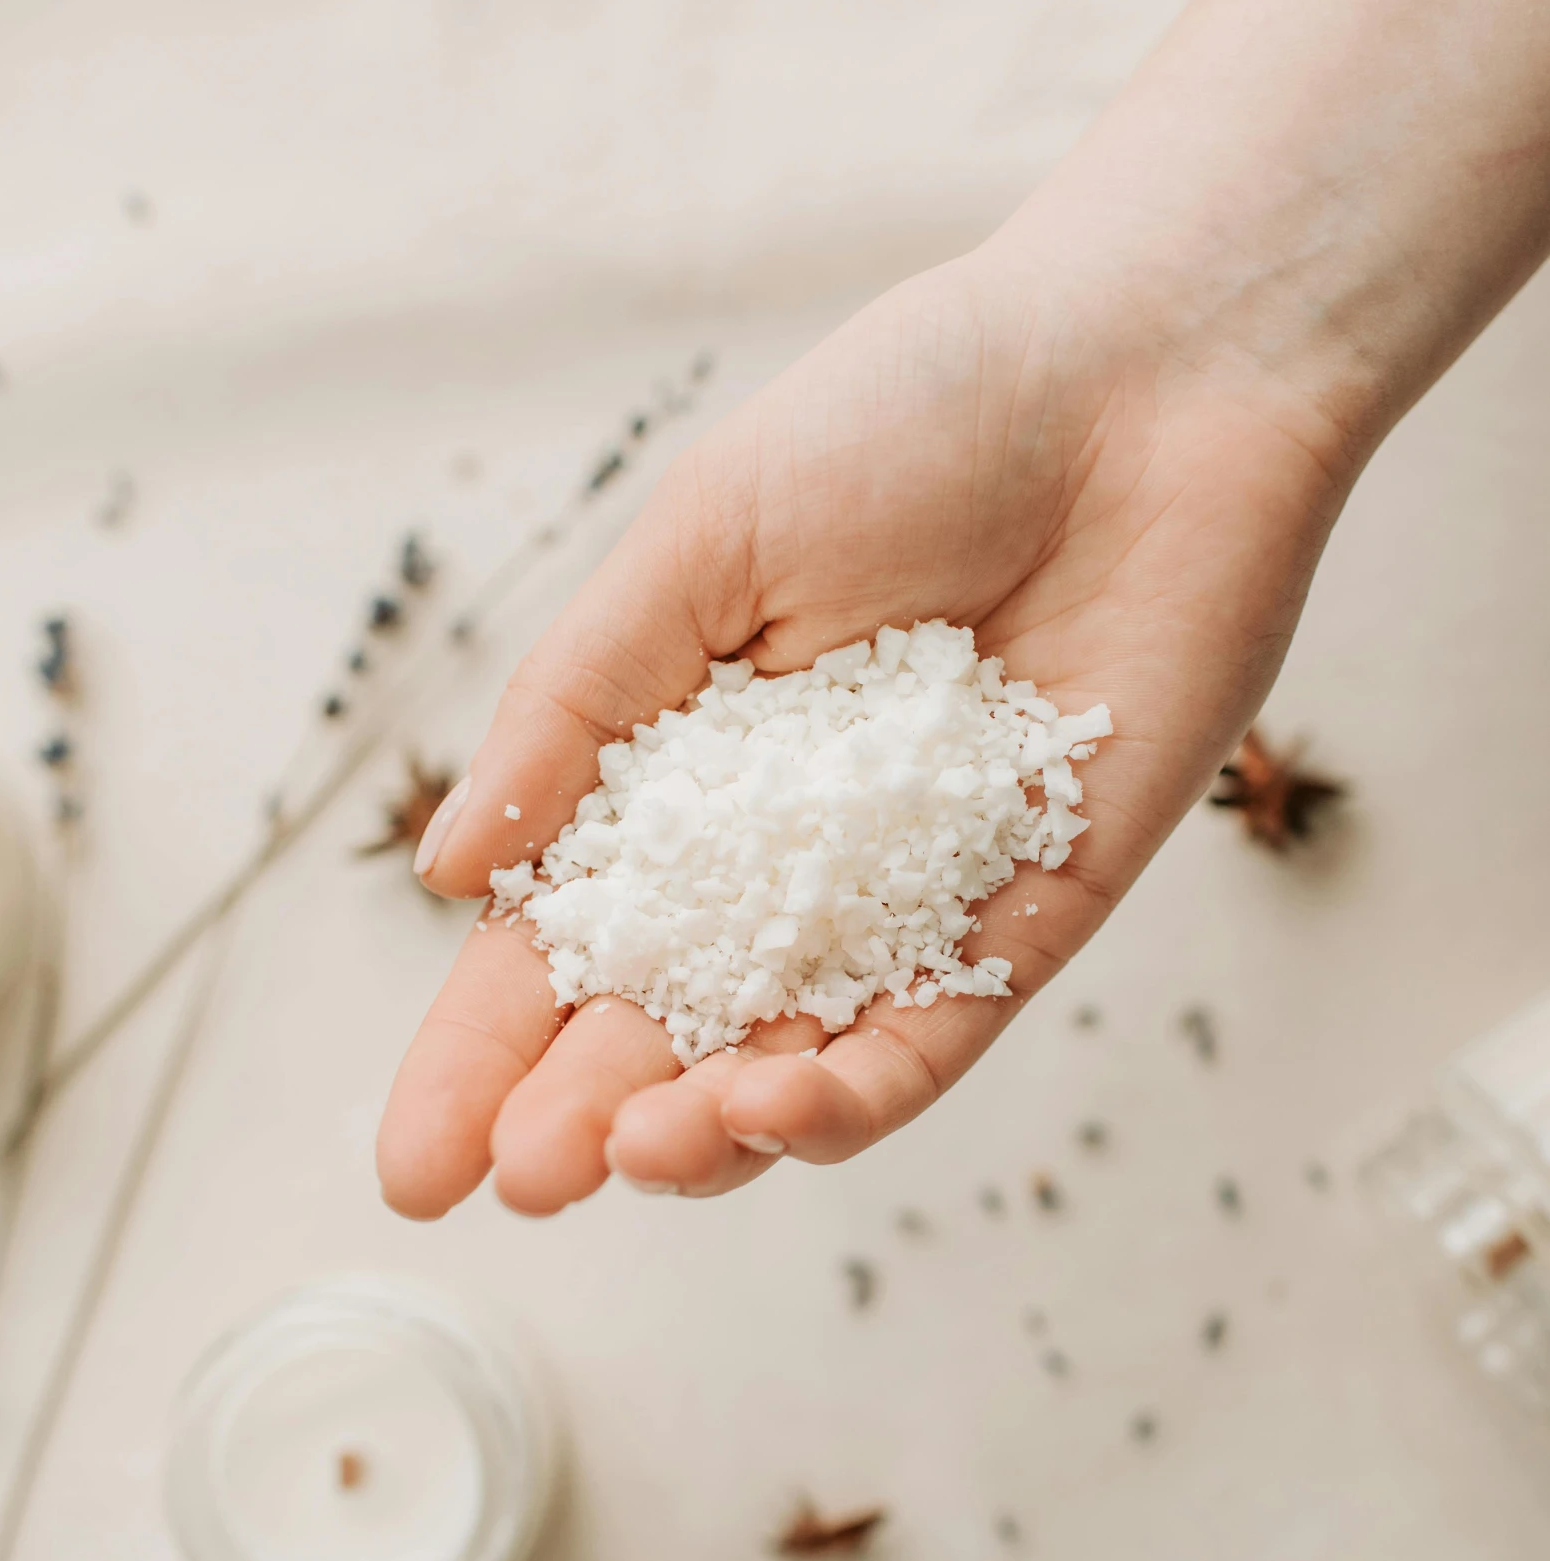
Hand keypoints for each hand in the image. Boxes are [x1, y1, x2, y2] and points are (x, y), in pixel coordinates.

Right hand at [377, 235, 1351, 1216]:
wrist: (1145, 377)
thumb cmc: (911, 418)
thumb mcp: (697, 546)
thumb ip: (575, 711)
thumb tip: (451, 872)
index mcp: (684, 773)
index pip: (563, 942)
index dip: (482, 1055)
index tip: (415, 1161)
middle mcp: (785, 859)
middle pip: (662, 1027)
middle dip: (578, 1118)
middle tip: (519, 1183)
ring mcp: (904, 902)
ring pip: (789, 1066)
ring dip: (708, 1131)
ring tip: (634, 1152)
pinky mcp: (1027, 920)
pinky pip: (934, 1040)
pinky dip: (857, 1094)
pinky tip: (776, 1105)